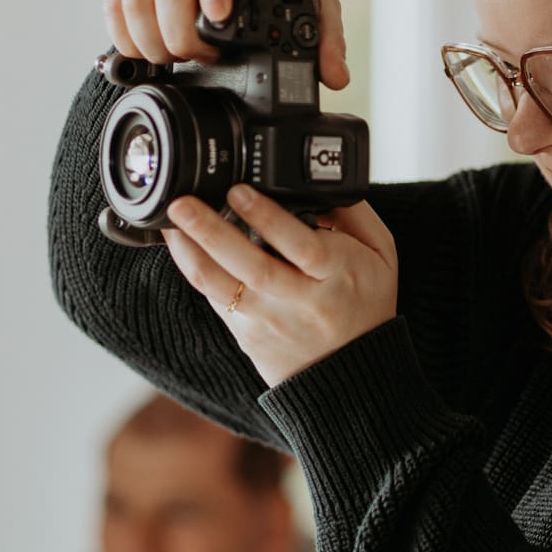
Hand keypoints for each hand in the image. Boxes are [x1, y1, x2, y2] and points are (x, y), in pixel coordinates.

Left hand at [163, 185, 397, 387]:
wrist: (352, 373)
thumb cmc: (366, 302)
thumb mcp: (380, 252)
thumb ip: (354, 211)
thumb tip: (317, 179)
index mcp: (339, 275)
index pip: (301, 246)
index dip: (267, 218)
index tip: (239, 191)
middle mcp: (301, 301)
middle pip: (253, 266)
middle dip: (213, 232)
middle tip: (184, 204)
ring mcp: (270, 320)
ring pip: (222, 286)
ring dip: (191, 251)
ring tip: (170, 221)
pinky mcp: (246, 333)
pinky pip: (213, 299)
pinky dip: (193, 268)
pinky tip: (180, 244)